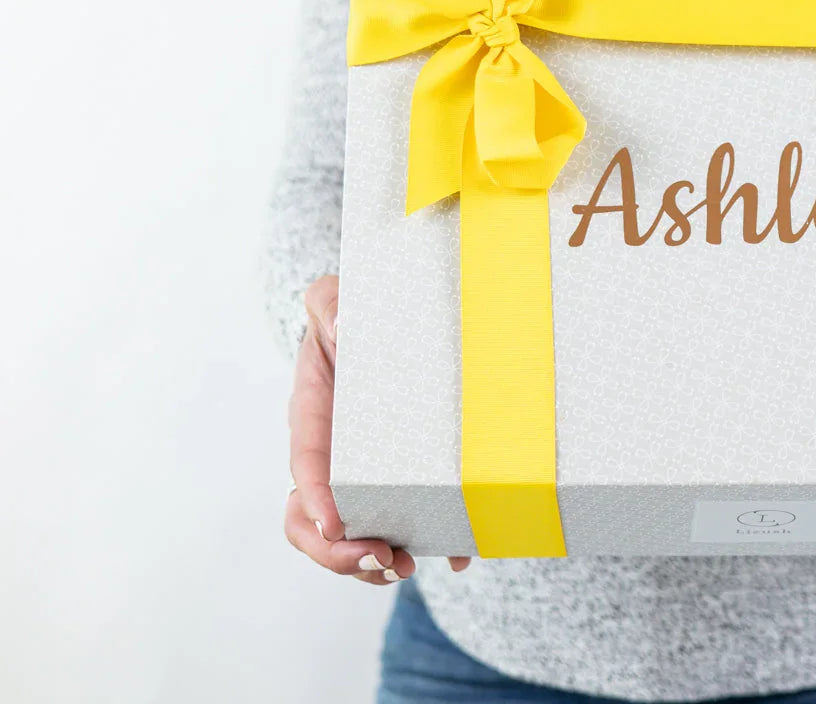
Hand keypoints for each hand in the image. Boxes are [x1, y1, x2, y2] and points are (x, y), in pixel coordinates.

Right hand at [284, 275, 471, 582]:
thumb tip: (341, 324)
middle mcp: (335, 459)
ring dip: (373, 564)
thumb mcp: (335, 298)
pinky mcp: (402, 482)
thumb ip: (329, 303)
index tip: (335, 523)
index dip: (314, 501)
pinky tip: (459, 557)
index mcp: (314, 420)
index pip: (305, 467)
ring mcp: (366, 477)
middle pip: (313, 523)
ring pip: (352, 539)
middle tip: (380, 557)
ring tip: (407, 566)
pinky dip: (430, 548)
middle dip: (338, 552)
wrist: (386, 322)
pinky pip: (406, 526)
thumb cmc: (355, 313)